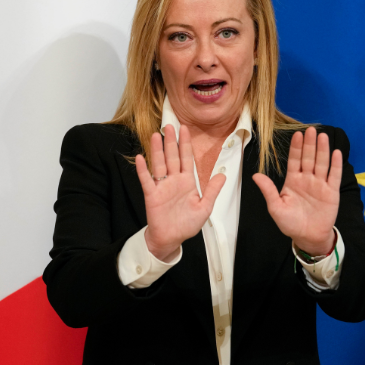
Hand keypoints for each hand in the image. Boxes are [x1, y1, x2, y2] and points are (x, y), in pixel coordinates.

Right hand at [135, 125, 226, 260]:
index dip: (186, 143)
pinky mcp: (152, 195)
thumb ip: (212, 190)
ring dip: (157, 150)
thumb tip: (223, 174)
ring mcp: (162, 186)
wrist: (171, 239)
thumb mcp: (205, 207)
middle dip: (171, 141)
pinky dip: (143, 170)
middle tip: (169, 125)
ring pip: (159, 164)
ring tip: (156, 136)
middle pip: (172, 157)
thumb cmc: (187, 224)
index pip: (187, 158)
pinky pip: (147, 180)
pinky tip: (141, 158)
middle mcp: (173, 180)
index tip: (185, 128)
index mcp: (187, 182)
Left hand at [252, 127, 340, 255]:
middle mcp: (307, 179)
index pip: (294, 160)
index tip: (297, 134)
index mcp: (293, 181)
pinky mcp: (332, 192)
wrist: (307, 237)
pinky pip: (334, 176)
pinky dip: (336, 164)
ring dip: (322, 150)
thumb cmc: (290, 223)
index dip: (296, 147)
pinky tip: (336, 153)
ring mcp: (320, 184)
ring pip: (322, 163)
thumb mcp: (276, 207)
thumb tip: (256, 175)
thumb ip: (268, 190)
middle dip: (309, 144)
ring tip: (322, 136)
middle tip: (311, 129)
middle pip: (309, 158)